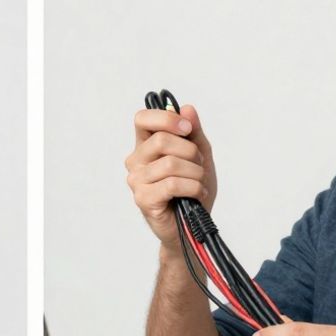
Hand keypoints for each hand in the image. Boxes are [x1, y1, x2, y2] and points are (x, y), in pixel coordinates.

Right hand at [125, 104, 216, 244]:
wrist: (193, 227)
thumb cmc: (193, 191)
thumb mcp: (200, 156)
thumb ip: (193, 132)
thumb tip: (187, 108)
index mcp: (145, 146)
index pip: (142, 119)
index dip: (166, 119)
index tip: (187, 129)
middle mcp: (136, 161)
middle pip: (161, 140)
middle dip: (191, 152)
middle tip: (198, 166)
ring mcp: (137, 181)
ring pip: (170, 163)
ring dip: (195, 173)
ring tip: (199, 183)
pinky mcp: (143, 199)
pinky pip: (172, 184)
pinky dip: (193, 188)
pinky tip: (197, 194)